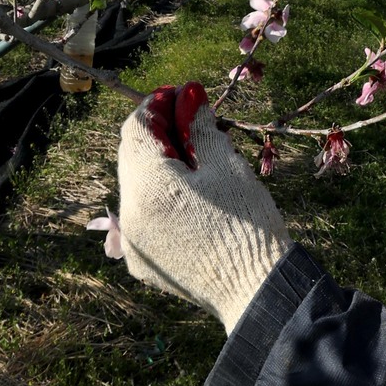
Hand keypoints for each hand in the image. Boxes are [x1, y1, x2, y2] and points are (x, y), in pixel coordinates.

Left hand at [114, 83, 290, 330]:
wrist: (257, 292)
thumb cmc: (247, 222)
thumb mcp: (226, 165)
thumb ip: (199, 126)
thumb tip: (188, 94)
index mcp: (148, 188)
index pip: (137, 129)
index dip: (157, 105)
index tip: (183, 95)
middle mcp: (129, 216)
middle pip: (132, 157)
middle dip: (159, 134)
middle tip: (192, 122)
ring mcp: (133, 243)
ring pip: (136, 187)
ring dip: (159, 166)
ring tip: (196, 160)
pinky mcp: (142, 262)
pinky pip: (142, 216)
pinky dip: (159, 197)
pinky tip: (189, 195)